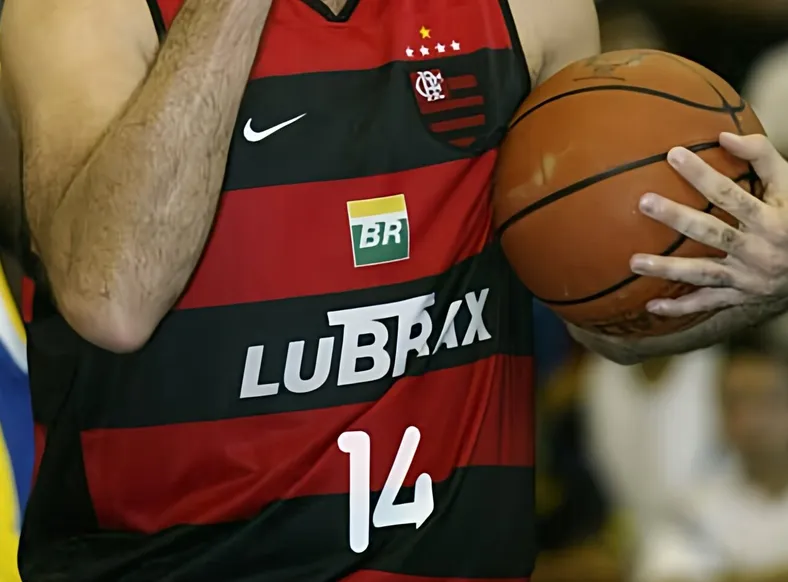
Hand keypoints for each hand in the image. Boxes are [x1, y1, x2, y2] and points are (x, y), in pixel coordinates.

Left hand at [630, 133, 787, 316]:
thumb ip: (762, 156)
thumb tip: (723, 135)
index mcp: (769, 219)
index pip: (730, 193)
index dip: (702, 174)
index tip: (672, 154)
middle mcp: (756, 250)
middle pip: (710, 231)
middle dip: (676, 217)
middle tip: (644, 202)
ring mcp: (746, 277)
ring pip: (702, 273)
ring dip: (668, 269)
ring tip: (634, 262)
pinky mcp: (739, 297)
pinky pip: (707, 304)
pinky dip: (680, 308)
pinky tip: (651, 307)